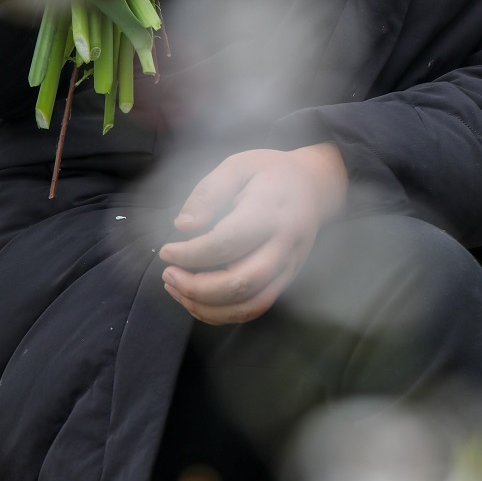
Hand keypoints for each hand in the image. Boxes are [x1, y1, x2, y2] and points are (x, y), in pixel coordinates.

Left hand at [160, 145, 347, 324]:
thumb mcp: (238, 166)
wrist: (314, 186)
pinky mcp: (287, 280)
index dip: (192, 253)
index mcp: (271, 210)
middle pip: (241, 282)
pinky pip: (256, 308)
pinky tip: (199, 300)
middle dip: (197, 288)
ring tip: (177, 290)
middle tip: (168, 275)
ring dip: (208, 307)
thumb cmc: (270, 173)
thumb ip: (209, 192)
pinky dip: (224, 313)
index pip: (227, 242)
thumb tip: (184, 226)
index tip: (167, 251)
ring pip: (250, 304)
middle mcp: (285, 244)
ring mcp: (289, 266)